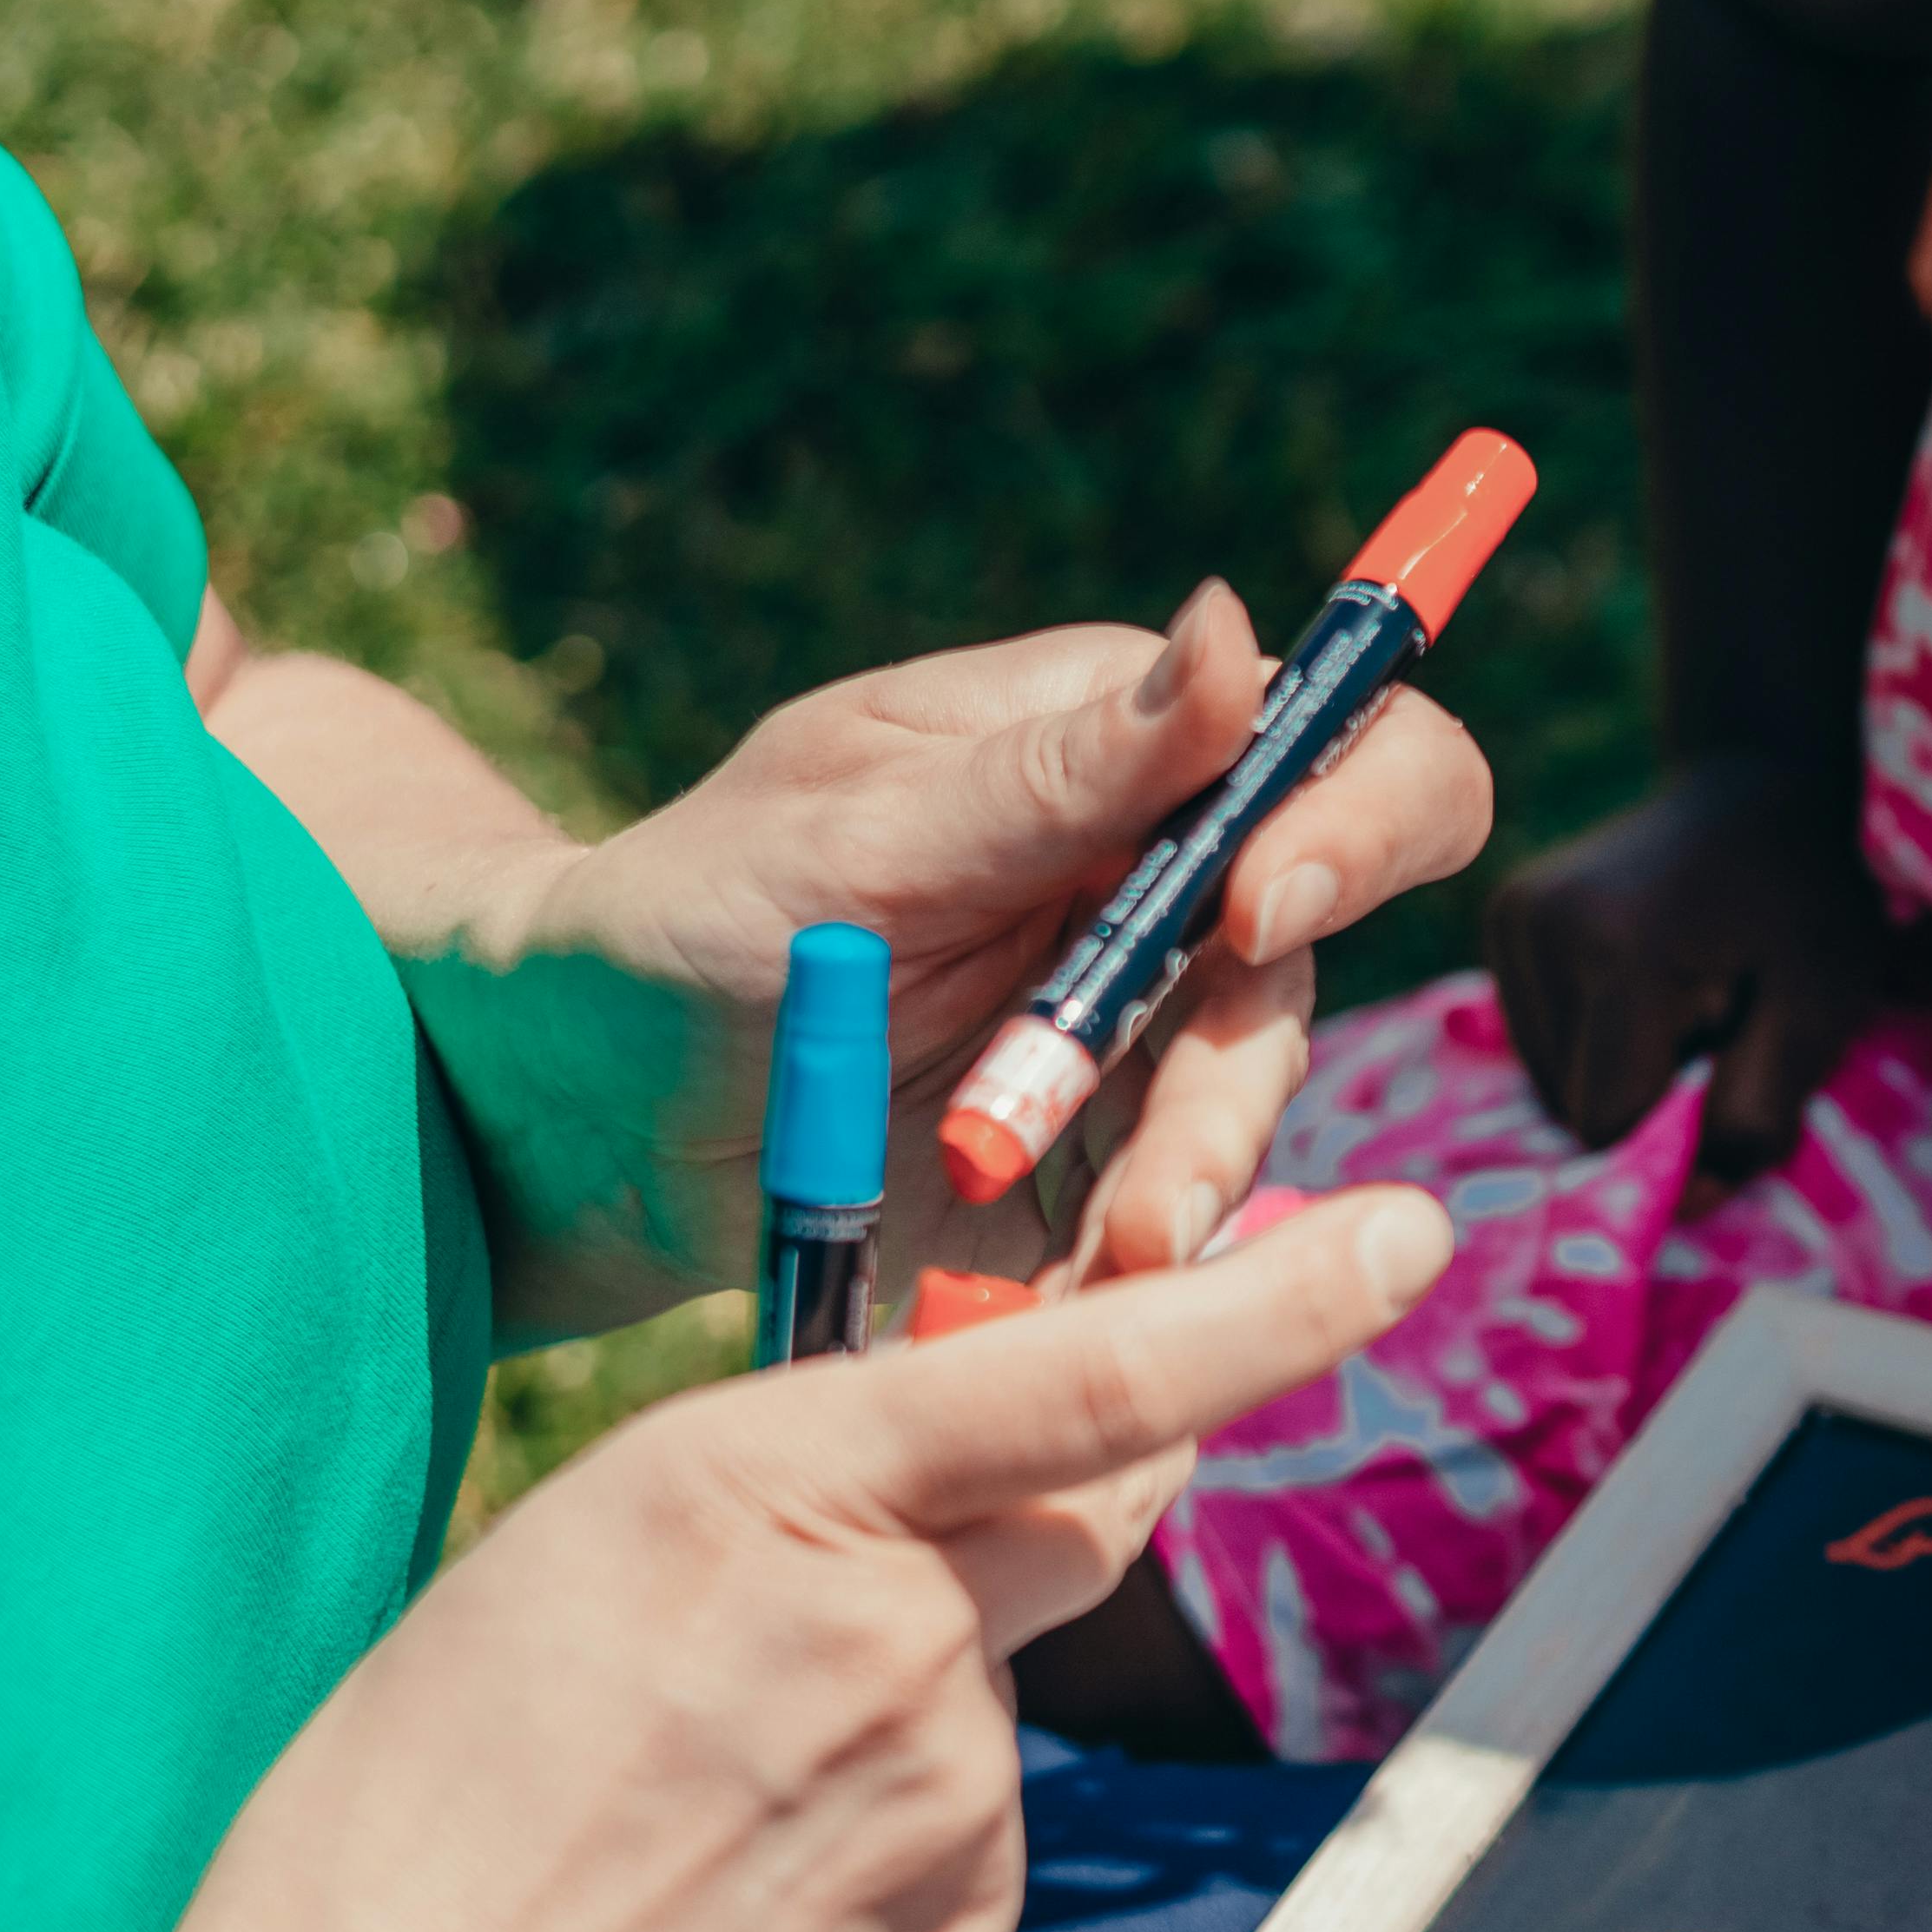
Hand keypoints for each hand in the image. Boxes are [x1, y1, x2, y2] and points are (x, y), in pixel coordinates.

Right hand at [0, 1190, 1456, 1931]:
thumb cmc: (411, 1817)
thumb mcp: (569, 1562)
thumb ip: (789, 1498)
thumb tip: (955, 1482)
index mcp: (758, 1490)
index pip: (1080, 1375)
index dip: (1268, 1301)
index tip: (1406, 1238)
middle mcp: (893, 1634)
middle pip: (1070, 1517)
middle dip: (1014, 1517)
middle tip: (802, 1617)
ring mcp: (946, 1797)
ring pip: (990, 1685)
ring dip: (891, 1706)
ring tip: (681, 1811)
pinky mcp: (962, 1930)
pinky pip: (967, 1825)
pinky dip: (880, 1835)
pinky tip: (729, 1898)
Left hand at [403, 588, 1496, 1324]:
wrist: (575, 1113)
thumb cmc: (687, 917)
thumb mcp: (862, 835)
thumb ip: (1061, 766)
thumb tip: (1239, 626)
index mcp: (1121, 756)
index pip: (1345, 748)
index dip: (1357, 821)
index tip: (1256, 910)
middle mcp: (1156, 894)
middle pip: (1313, 963)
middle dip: (1239, 1081)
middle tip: (1166, 1187)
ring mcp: (1135, 1045)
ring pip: (1249, 1113)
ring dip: (1182, 1193)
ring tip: (1094, 1265)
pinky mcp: (1096, 1177)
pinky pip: (1170, 1234)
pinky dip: (1127, 1283)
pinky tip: (1040, 1305)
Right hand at [1481, 752, 1912, 1176]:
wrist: (1762, 788)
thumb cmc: (1808, 906)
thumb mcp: (1821, 1012)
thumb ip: (1757, 1114)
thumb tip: (1686, 1204)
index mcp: (1615, 949)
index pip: (1608, 1122)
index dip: (1675, 1131)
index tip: (1729, 1067)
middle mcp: (1537, 927)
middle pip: (1573, 1107)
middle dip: (1648, 1096)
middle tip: (1716, 1019)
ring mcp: (1511, 919)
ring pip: (1550, 1082)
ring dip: (1621, 1073)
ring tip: (1684, 997)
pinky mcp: (1503, 921)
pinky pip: (1539, 1043)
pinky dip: (1594, 1043)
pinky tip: (1645, 987)